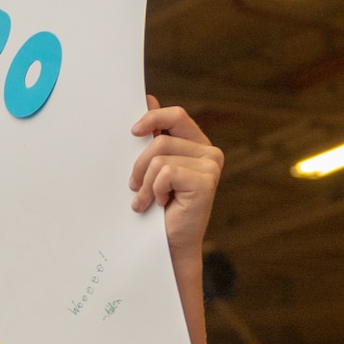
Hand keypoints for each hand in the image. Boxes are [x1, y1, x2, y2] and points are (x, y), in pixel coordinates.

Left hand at [128, 98, 221, 256]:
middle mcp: (209, 152)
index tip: (132, 132)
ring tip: (147, 200)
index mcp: (197, 144)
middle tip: (134, 186)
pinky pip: (166, 173)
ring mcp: (211, 166)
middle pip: (161, 139)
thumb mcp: (152, 168)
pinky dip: (155, 190)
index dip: (152, 118)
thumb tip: (148, 98)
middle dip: (139, 163)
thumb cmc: (158, 208)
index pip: (176, 115)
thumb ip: (153, 136)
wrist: (168, 245)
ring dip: (145, 182)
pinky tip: (160, 204)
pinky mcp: (206, 182)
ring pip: (160, 157)